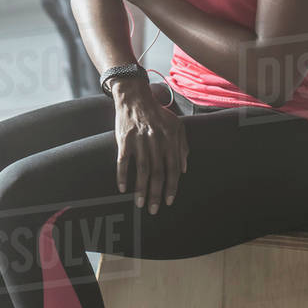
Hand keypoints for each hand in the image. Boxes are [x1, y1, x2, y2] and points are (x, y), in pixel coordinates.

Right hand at [113, 78, 188, 214]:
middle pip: (158, 173)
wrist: (135, 98)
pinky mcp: (124, 139)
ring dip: (141, 189)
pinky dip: (123, 176)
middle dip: (156, 194)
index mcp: (170, 139)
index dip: (172, 187)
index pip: (173, 168)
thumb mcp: (176, 126)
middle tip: (154, 210)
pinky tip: (123, 188)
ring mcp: (139, 140)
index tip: (169, 201)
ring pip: (142, 170)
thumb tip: (184, 169)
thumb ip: (182, 147)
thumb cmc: (157, 114)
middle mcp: (156, 141)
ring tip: (140, 204)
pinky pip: (123, 161)